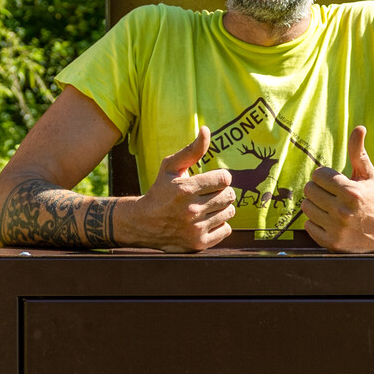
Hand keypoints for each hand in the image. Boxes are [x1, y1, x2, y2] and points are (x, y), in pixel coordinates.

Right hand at [118, 127, 234, 251]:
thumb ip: (191, 150)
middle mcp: (191, 210)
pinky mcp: (199, 243)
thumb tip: (206, 130)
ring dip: (221, 208)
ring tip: (207, 206)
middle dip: (222, 192)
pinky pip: (226, 230)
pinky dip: (220, 224)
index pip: (225, 179)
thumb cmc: (160, 191)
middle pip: (230, 196)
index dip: (221, 177)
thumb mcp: (171, 166)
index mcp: (185, 189)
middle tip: (209, 194)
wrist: (144, 223)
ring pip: (229, 212)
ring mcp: (195, 228)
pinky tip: (206, 220)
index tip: (212, 180)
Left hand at [303, 126, 373, 252]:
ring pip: (306, 208)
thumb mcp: (369, 174)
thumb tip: (359, 127)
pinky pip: (308, 226)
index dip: (325, 176)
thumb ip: (359, 152)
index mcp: (351, 192)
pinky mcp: (332, 243)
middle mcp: (343, 211)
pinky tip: (329, 220)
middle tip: (330, 193)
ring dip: (315, 205)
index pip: (318, 175)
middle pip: (309, 190)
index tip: (334, 180)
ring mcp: (337, 229)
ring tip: (329, 206)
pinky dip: (315, 222)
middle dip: (318, 189)